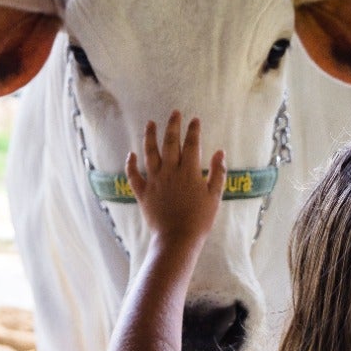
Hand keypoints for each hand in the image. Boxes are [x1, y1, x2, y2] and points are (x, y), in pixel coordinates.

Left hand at [126, 111, 225, 246]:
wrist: (178, 238)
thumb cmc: (200, 219)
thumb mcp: (215, 196)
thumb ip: (218, 173)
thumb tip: (220, 152)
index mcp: (189, 172)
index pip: (192, 144)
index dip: (194, 130)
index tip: (195, 120)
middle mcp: (170, 172)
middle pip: (170, 143)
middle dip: (173, 125)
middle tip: (174, 112)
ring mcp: (154, 181)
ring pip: (150, 153)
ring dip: (150, 136)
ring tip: (150, 123)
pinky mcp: (143, 192)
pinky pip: (133, 175)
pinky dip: (131, 164)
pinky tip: (131, 153)